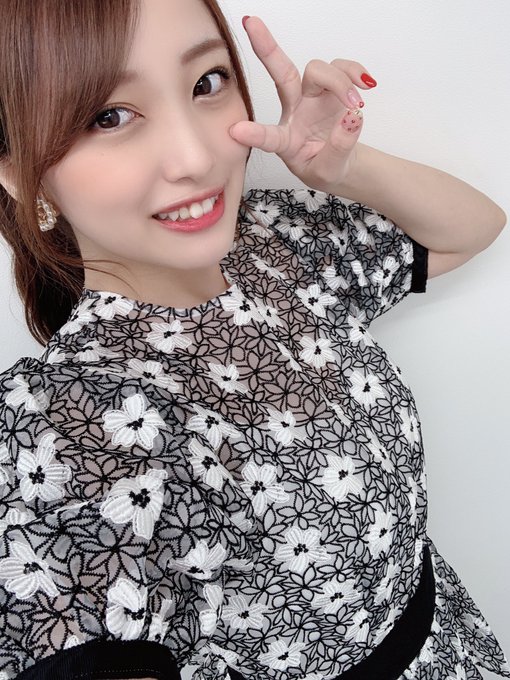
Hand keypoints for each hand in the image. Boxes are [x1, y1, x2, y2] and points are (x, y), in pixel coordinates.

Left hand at [229, 16, 376, 193]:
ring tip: (357, 104)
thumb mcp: (328, 173)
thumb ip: (338, 149)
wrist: (339, 162)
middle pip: (282, 75)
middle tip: (252, 24)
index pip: (269, 137)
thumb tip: (352, 118)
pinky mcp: (333, 88)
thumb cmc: (323, 167)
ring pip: (319, 71)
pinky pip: (343, 67)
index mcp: (285, 140)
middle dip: (266, 48)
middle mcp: (294, 111)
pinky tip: (365, 84)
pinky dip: (356, 72)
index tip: (236, 131)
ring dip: (340, 83)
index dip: (254, 135)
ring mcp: (313, 96)